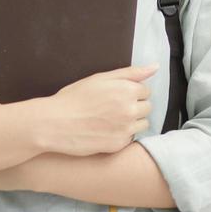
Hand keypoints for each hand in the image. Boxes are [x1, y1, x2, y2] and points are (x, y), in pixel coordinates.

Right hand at [41, 65, 156, 156]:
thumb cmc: (74, 98)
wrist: (55, 123)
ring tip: (111, 119)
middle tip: (113, 107)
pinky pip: (131, 137)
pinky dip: (122, 134)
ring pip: (143, 124)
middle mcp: (130, 110)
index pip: (146, 90)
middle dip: (135, 106)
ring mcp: (126, 129)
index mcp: (126, 90)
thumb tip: (155, 67)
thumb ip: (131, 73)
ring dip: (132, 121)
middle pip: (147, 107)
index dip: (131, 92)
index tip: (116, 95)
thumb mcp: (100, 78)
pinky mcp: (119, 144)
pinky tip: (106, 130)